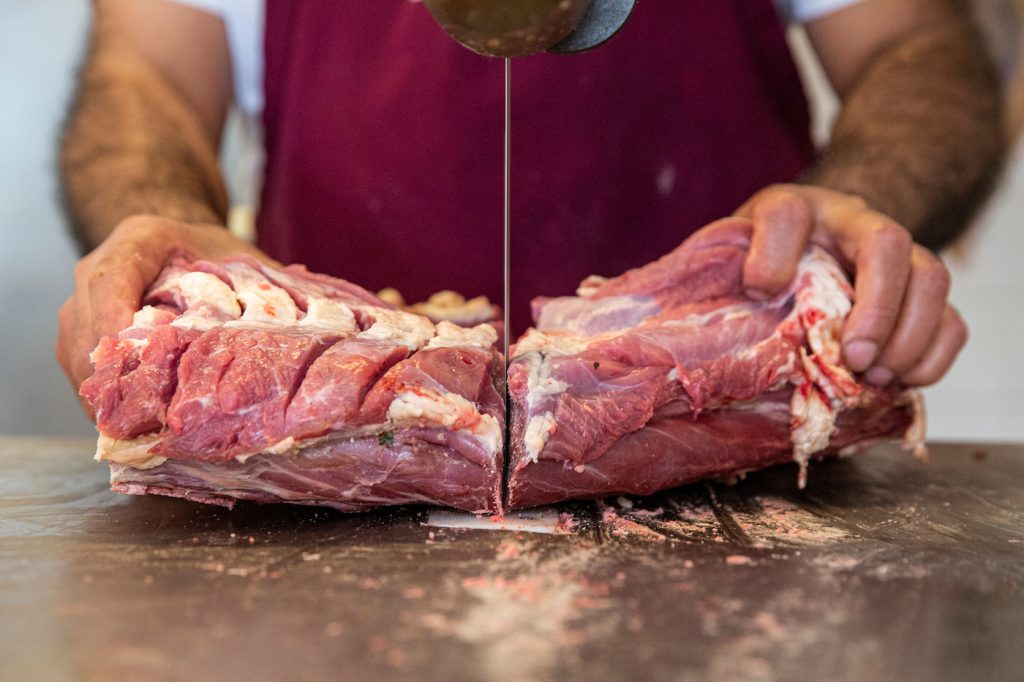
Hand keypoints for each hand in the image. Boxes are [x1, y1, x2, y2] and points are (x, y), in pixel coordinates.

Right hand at [56, 215, 275, 410]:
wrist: (174, 243)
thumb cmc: (208, 251)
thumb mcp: (237, 256)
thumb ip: (263, 283)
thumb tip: (311, 320)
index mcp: (134, 243)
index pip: (112, 284)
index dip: (121, 329)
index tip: (145, 368)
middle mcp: (93, 274)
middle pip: (87, 336)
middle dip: (121, 383)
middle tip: (161, 421)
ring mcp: (77, 310)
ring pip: (80, 364)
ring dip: (114, 400)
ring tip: (155, 430)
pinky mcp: (75, 339)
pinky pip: (84, 376)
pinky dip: (112, 401)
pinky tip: (145, 423)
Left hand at [734, 184, 966, 387]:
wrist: (813, 246)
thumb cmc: (766, 261)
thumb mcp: (735, 257)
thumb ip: (728, 271)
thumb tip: (750, 297)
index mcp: (798, 212)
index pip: (787, 212)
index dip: (774, 251)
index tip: (759, 290)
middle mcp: (854, 224)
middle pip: (887, 243)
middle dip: (876, 307)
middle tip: (853, 358)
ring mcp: (897, 256)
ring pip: (931, 278)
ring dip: (909, 336)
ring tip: (875, 377)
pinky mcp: (920, 293)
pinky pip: (951, 317)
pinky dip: (934, 355)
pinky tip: (902, 381)